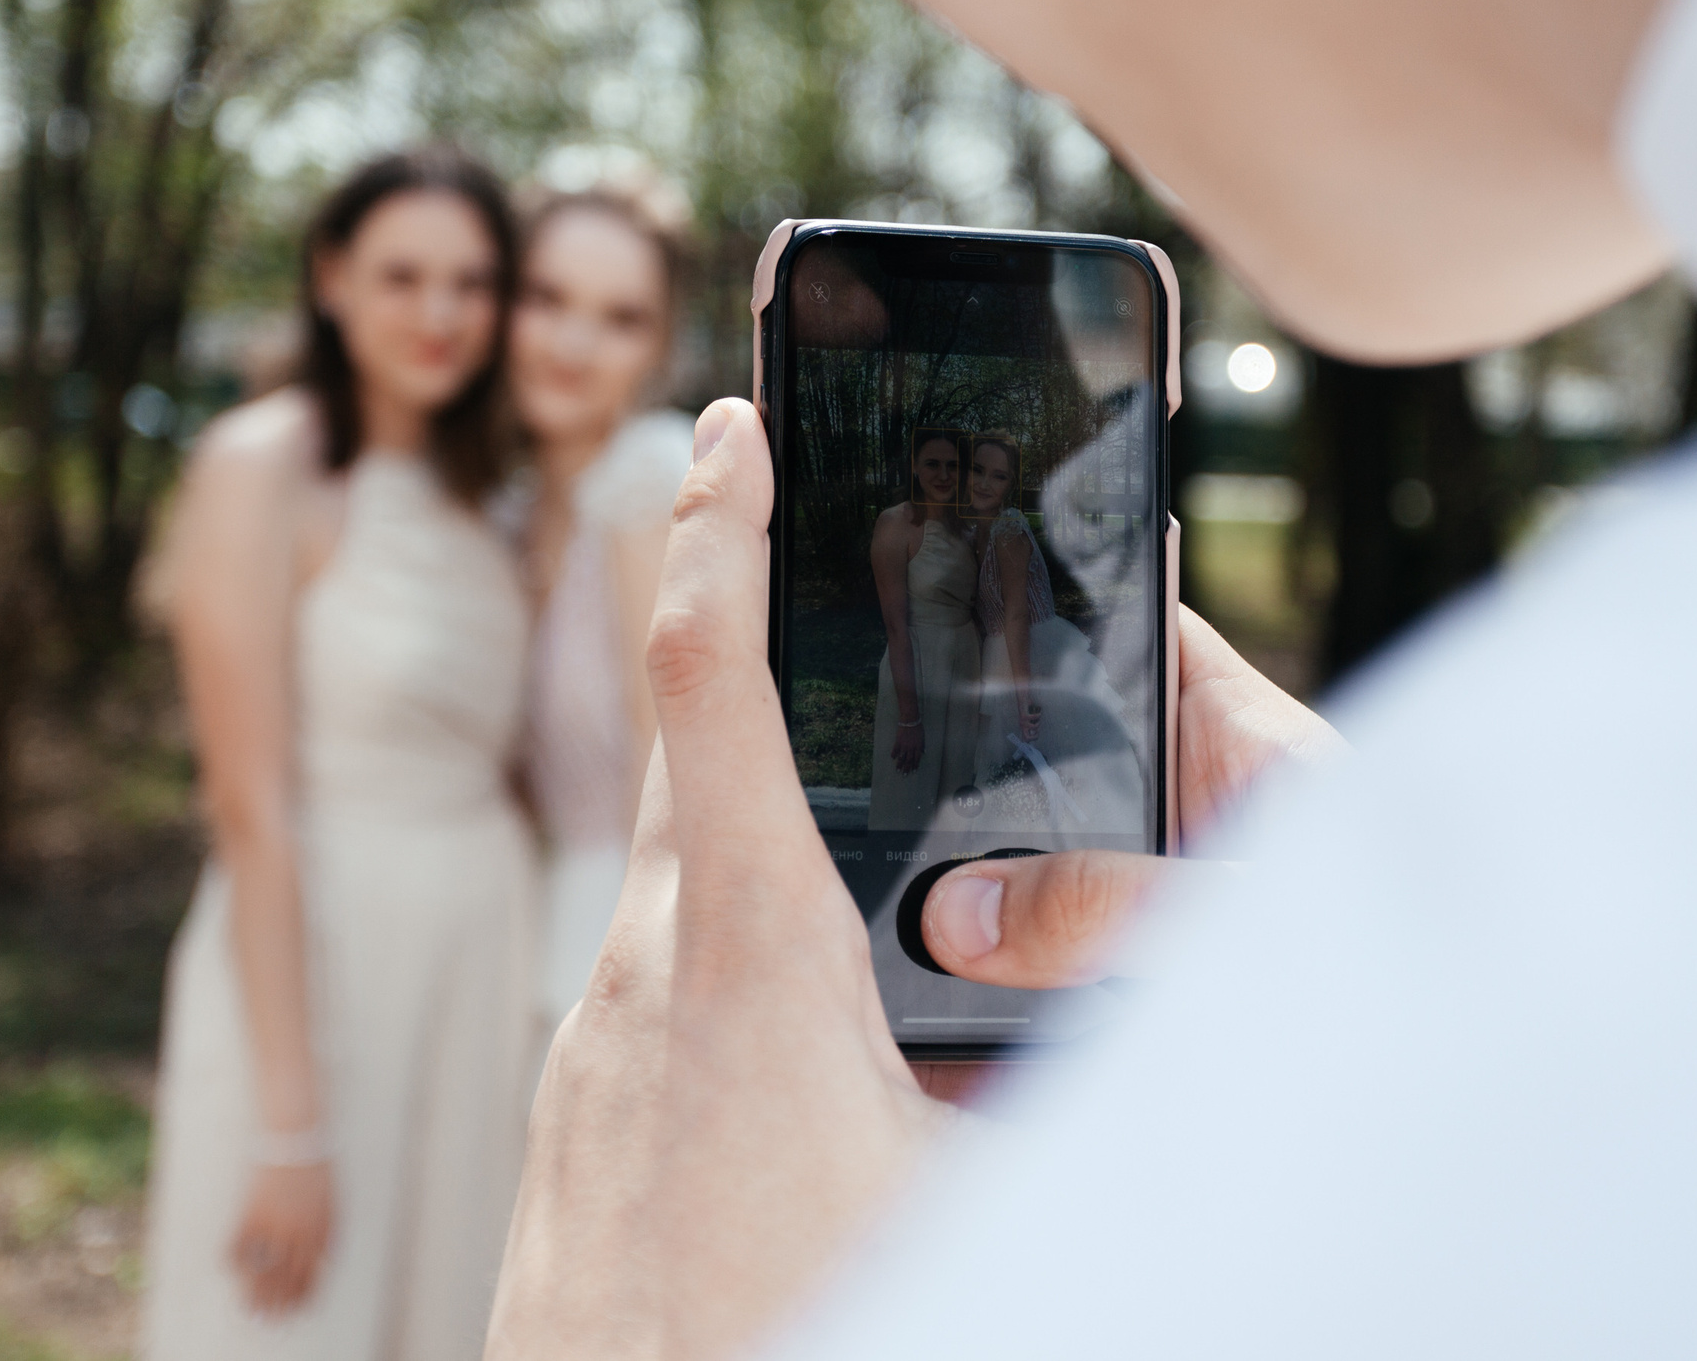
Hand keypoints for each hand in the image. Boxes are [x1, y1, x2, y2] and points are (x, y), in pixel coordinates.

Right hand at [231, 1160, 333, 1315]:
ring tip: (248, 1308)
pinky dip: (232, 1262)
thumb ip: (329, 1233)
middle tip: (268, 1318)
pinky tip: (231, 1268)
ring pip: (262, 1273)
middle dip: (277, 1304)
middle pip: (286, 1281)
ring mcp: (273, 1226)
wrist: (296, 1139)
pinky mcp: (251, 1214)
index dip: (302, 1296)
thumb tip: (326, 1261)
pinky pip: (238, 1248)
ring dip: (254, 1295)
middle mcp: (297, 1235)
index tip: (295, 1309)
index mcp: (320, 1232)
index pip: (311, 1276)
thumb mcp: (332, 1202)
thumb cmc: (316, 1169)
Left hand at [488, 401, 1339, 1358]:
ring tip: (832, 794)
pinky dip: (720, 930)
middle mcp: (646, 972)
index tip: (727, 426)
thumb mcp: (969, 1194)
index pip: (708, 683)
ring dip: (745, 808)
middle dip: (734, 627)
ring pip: (674, 869)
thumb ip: (1040, 1074)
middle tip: (773, 523)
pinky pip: (653, 967)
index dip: (716, 532)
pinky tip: (787, 1005)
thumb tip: (1119, 998)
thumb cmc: (797, 1328)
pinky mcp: (578, 1104)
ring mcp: (594, 1041)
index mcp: (749, 956)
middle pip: (684, 748)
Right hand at [892, 715, 923, 771]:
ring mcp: (904, 745)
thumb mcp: (922, 737)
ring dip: (900, 765)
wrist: (910, 719)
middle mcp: (911, 748)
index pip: (917, 759)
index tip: (913, 771)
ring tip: (898, 770)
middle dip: (907, 768)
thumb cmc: (918, 727)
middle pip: (909, 760)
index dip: (915, 765)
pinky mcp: (898, 741)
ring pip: (902, 757)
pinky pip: (895, 750)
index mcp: (918, 747)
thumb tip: (924, 752)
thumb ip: (923, 745)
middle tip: (905, 775)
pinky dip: (894, 754)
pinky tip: (892, 758)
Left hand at [1018, 699, 1041, 742]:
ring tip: (1038, 719)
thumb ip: (1032, 727)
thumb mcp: (1030, 721)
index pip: (1025, 739)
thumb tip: (1035, 733)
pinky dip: (1039, 715)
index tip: (1037, 735)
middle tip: (1038, 731)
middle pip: (1027, 738)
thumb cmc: (1028, 710)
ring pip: (1034, 727)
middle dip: (1035, 737)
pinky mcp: (1024, 716)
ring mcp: (1022, 721)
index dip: (1032, 740)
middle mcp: (1022, 726)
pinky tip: (1038, 712)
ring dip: (1038, 723)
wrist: (1023, 700)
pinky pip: (1035, 717)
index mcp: (1023, 728)